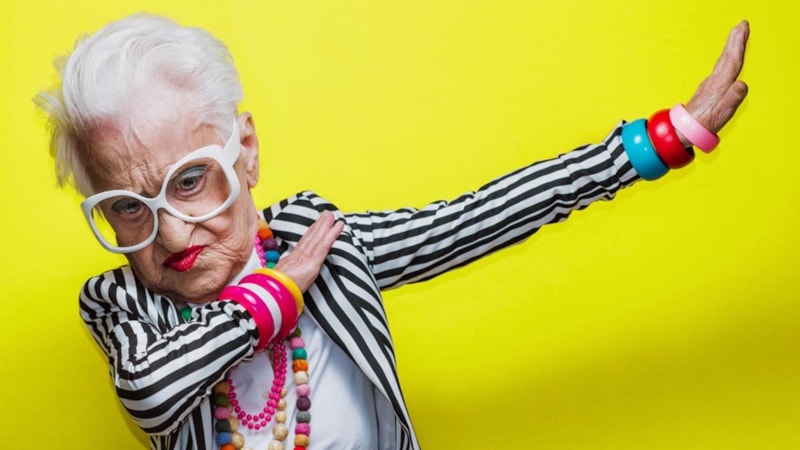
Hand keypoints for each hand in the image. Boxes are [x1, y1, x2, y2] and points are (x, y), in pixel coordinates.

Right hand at [275, 211, 343, 291]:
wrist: (270, 294)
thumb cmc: (273, 292)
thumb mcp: (277, 281)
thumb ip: (282, 277)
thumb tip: (280, 279)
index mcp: (290, 261)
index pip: (303, 244)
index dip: (310, 233)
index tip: (316, 225)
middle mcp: (298, 256)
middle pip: (310, 237)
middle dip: (318, 225)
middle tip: (326, 214)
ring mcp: (305, 258)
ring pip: (318, 237)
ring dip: (325, 225)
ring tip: (331, 215)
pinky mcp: (312, 262)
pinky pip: (324, 245)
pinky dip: (332, 234)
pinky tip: (338, 226)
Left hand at [682, 21, 749, 143]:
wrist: (684, 129)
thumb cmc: (704, 122)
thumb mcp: (722, 112)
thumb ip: (732, 98)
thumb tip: (742, 84)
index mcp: (720, 85)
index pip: (732, 60)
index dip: (738, 44)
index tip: (742, 29)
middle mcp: (714, 81)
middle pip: (726, 57)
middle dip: (734, 40)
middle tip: (741, 25)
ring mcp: (710, 84)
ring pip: (723, 61)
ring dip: (731, 47)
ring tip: (737, 36)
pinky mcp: (708, 88)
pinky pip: (720, 68)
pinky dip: (727, 58)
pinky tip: (727, 59)